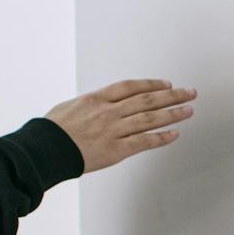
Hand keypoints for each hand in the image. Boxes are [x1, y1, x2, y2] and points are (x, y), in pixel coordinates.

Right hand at [45, 79, 196, 173]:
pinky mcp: (116, 150)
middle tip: (190, 93)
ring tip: (189, 110)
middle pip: (148, 99)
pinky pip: (144, 142)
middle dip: (172, 95)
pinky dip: (162, 137)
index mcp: (97, 98)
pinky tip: (175, 133)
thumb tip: (100, 104)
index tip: (166, 84)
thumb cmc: (51, 130)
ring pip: (150, 118)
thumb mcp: (70, 107)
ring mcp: (114, 130)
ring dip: (173, 114)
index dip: (151, 84)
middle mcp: (109, 112)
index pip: (131, 87)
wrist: (44, 150)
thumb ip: (90, 105)